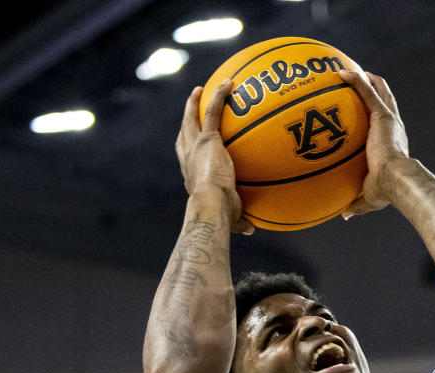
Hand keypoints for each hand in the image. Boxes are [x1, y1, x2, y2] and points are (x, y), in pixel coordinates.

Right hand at [175, 81, 253, 234]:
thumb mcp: (230, 219)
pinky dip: (219, 95)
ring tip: (201, 90)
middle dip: (186, 120)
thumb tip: (250, 229)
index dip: (188, 149)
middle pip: (183, 133)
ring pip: (192, 118)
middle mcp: (188, 158)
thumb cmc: (219, 216)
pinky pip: (213, 110)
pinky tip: (229, 82)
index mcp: (191, 176)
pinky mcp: (208, 138)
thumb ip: (240, 222)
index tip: (192, 144)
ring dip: (195, 103)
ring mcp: (195, 146)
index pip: (187, 159)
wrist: (211, 206)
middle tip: (190, 108)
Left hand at [337, 69, 410, 216]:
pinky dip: (355, 80)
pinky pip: (366, 91)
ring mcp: (389, 119)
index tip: (367, 114)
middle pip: (387, 102)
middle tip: (363, 83)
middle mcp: (394, 128)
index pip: (386, 126)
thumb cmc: (387, 192)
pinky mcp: (383, 115)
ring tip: (352, 70)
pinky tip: (340, 72)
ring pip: (380, 90)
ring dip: (367, 79)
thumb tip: (343, 214)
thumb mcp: (368, 197)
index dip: (378, 117)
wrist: (398, 181)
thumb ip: (356, 202)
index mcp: (393, 144)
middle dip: (376, 91)